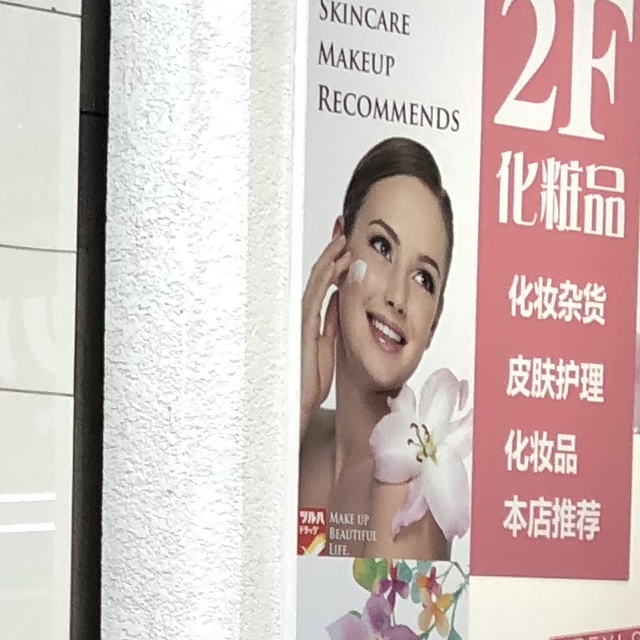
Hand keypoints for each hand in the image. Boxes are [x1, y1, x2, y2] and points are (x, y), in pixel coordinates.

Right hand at [302, 221, 347, 413]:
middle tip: (342, 229)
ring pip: (315, 283)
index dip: (334, 265)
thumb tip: (342, 301)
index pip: (323, 287)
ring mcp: (299, 323)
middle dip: (330, 254)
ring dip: (330, 259)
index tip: (345, 246)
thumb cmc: (306, 387)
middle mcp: (302, 320)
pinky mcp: (300, 330)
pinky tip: (339, 263)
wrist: (294, 410)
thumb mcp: (327, 350)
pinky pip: (315, 298)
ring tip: (344, 239)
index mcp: (310, 324)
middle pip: (317, 279)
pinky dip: (327, 279)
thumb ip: (332, 325)